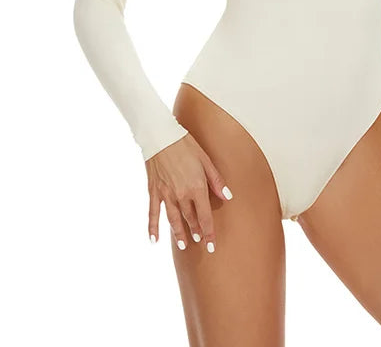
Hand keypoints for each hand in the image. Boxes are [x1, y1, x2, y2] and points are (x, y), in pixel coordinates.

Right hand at [145, 133, 232, 253]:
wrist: (162, 136)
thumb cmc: (186, 145)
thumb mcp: (206, 160)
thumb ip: (216, 181)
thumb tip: (227, 196)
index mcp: (197, 187)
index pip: (205, 216)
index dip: (209, 232)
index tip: (212, 245)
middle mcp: (182, 195)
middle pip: (190, 219)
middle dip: (196, 232)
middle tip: (199, 242)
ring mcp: (166, 194)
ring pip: (174, 219)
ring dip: (179, 233)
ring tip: (184, 245)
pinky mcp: (154, 191)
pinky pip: (153, 213)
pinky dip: (153, 227)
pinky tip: (154, 240)